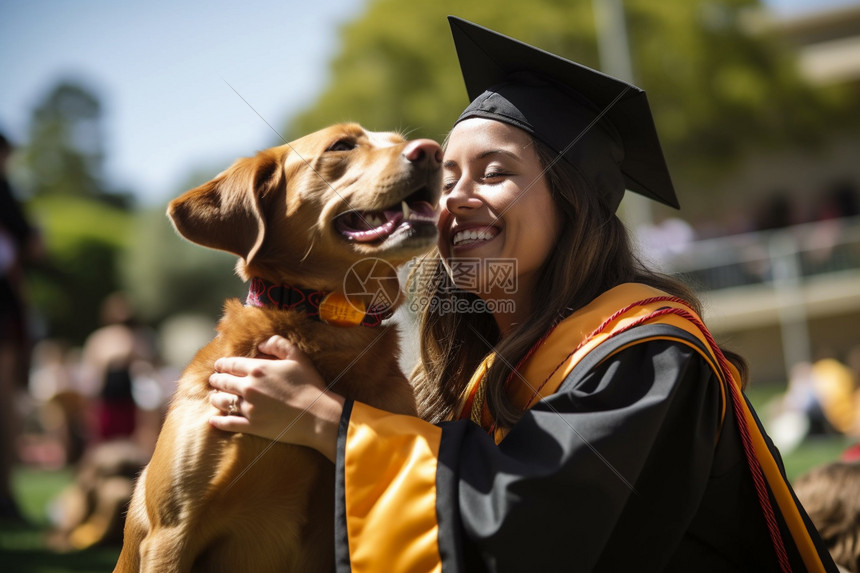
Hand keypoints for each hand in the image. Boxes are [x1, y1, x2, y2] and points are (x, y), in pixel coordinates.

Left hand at [208, 335, 343, 460]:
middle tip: (214, 379)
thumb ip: (278, 344)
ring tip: (213, 396)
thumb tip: (261, 343)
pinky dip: (218, 421)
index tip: (219, 365)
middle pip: (224, 382)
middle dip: (217, 379)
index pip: (232, 364)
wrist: (316, 415)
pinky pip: (228, 423)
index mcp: (258, 369)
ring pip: (223, 401)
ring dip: (215, 397)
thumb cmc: (309, 384)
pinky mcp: (251, 426)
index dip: (223, 364)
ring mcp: (248, 408)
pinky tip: (212, 420)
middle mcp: (248, 388)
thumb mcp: (297, 357)